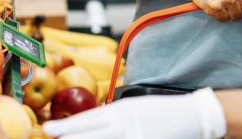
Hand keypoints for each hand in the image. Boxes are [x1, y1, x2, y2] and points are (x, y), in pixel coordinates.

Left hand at [43, 88, 225, 138]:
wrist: (193, 116)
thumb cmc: (161, 111)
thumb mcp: (133, 106)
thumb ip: (112, 117)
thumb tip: (88, 126)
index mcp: (121, 111)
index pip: (87, 120)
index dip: (66, 127)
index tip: (49, 129)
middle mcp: (125, 125)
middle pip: (89, 137)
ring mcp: (136, 138)